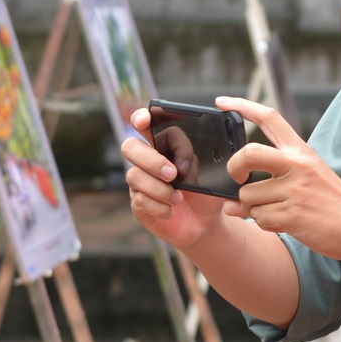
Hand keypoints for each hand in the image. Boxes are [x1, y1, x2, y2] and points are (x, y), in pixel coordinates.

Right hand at [122, 106, 228, 250]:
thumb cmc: (206, 193)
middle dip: (151, 160)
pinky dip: (159, 207)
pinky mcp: (138, 205)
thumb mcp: (210, 173)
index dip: (140, 118)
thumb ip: (197, 160)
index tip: (145, 120)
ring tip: (179, 199)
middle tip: (172, 174)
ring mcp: (139, 183)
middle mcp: (147, 161)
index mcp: (163, 146)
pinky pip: (139, 200)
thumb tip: (183, 164)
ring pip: (134, 176)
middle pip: (130, 146)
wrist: (205, 222)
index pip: (145, 124)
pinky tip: (171, 211)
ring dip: (160, 189)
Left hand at [218, 98, 340, 261]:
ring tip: (275, 211)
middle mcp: (297, 165)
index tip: (222, 102)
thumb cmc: (328, 201)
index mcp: (300, 151)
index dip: (242, 106)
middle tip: (238, 179)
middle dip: (234, 169)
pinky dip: (264, 224)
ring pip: (248, 196)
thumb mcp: (307, 174)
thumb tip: (230, 200)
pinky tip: (282, 222)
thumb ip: (270, 179)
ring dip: (253, 209)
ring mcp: (295, 189)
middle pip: (248, 153)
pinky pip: (259, 219)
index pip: (269, 118)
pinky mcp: (293, 215)